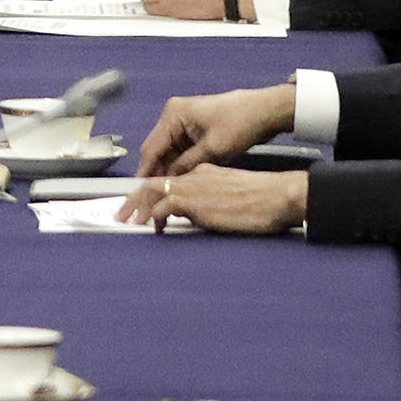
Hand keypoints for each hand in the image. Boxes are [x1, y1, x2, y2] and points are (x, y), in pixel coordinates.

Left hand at [116, 163, 308, 233]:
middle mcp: (194, 176)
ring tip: (129, 222)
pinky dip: (155, 217)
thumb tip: (199, 216)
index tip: (143, 207)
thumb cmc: (264, 200)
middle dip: (134, 199)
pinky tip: (155, 228)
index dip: (152, 193)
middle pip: (154, 182)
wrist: (278, 195)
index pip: (169, 179)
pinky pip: (164, 207)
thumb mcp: (231, 196)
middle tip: (122, 214)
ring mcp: (194, 187)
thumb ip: (212, 200)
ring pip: (153, 191)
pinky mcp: (196, 202)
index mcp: (203, 171)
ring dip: (138, 207)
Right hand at [131, 82, 295, 179]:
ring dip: (169, 169)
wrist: (265, 111)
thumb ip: (188, 165)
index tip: (141, 189)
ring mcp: (184, 122)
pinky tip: (180, 179)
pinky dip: (180, 164)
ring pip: (169, 151)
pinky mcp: (194, 129)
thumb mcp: (213, 148)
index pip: (152, 147)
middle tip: (153, 194)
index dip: (146, 170)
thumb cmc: (240, 123)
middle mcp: (174, 115)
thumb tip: (171, 181)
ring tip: (166, 191)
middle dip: (156, 171)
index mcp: (174, 114)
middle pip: (158, 148)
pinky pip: (180, 150)